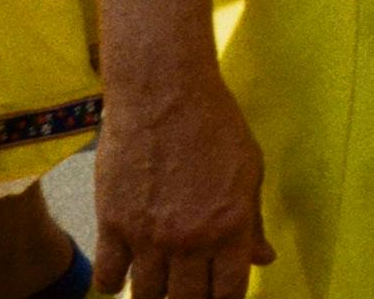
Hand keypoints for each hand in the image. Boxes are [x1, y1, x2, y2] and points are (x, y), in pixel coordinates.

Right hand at [94, 71, 274, 296]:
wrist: (164, 94)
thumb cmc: (215, 126)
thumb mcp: (249, 172)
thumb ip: (252, 222)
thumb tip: (265, 257)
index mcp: (230, 228)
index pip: (228, 293)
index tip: (218, 295)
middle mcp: (189, 240)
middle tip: (187, 290)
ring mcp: (148, 236)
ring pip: (147, 295)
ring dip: (154, 294)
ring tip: (158, 281)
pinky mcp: (113, 224)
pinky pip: (108, 277)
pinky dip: (113, 283)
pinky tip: (121, 275)